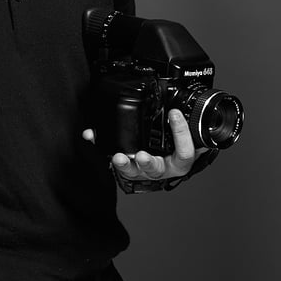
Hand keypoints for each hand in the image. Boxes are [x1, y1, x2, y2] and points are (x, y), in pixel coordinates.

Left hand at [82, 110, 206, 181]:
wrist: (169, 160)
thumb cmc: (178, 148)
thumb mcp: (189, 140)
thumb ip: (190, 128)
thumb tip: (188, 109)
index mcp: (179, 161)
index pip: (185, 153)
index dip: (181, 134)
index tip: (174, 114)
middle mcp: (162, 167)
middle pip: (155, 169)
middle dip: (147, 162)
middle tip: (141, 156)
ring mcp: (143, 169)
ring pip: (133, 171)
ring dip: (124, 164)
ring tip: (117, 157)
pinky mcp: (128, 165)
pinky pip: (114, 158)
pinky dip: (101, 145)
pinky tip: (91, 135)